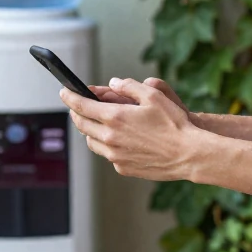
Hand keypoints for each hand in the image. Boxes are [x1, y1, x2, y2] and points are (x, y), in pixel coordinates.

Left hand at [60, 78, 200, 180]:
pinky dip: (107, 145)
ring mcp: (115, 155)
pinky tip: (118, 140)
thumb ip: (129, 86)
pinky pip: (107, 154)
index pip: (81, 105)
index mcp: (115, 116)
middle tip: (78, 106)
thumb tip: (113, 83)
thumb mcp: (154, 95)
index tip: (64, 92)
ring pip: (91, 141)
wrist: (188, 154)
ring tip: (97, 123)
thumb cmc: (174, 123)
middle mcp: (110, 137)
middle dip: (76, 112)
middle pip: (82, 124)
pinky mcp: (122, 167)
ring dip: (89, 130)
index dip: (69, 96)